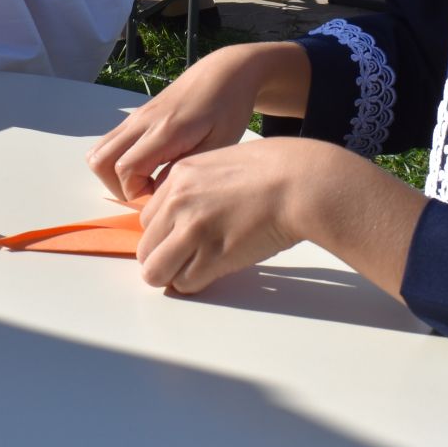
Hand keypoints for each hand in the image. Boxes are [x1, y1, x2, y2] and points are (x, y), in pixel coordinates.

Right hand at [86, 43, 302, 200]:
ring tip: (145, 179)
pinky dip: (118, 159)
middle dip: (117, 186)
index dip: (136, 191)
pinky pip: (110, 141)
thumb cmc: (229, 110)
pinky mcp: (137, 116)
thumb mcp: (219, 145)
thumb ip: (186, 169)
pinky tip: (148, 164)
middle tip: (147, 190)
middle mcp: (143, 122)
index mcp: (165, 131)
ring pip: (98, 151)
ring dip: (113, 172)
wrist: (225, 73)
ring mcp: (136, 117)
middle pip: (100, 161)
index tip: (161, 193)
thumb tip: (156, 191)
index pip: (125, 169)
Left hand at [135, 137, 358, 292]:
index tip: (183, 240)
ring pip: (156, 271)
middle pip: (146, 247)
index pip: (148, 219)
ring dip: (174, 275)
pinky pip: (185, 283)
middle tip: (188, 260)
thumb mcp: (223, 162)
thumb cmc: (276, 171)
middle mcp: (178, 202)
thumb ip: (200, 186)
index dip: (165, 234)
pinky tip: (215, 273)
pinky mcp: (211, 256)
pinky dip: (196, 284)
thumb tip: (193, 215)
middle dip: (164, 258)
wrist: (301, 182)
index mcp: (179, 176)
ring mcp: (192, 230)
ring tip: (198, 270)